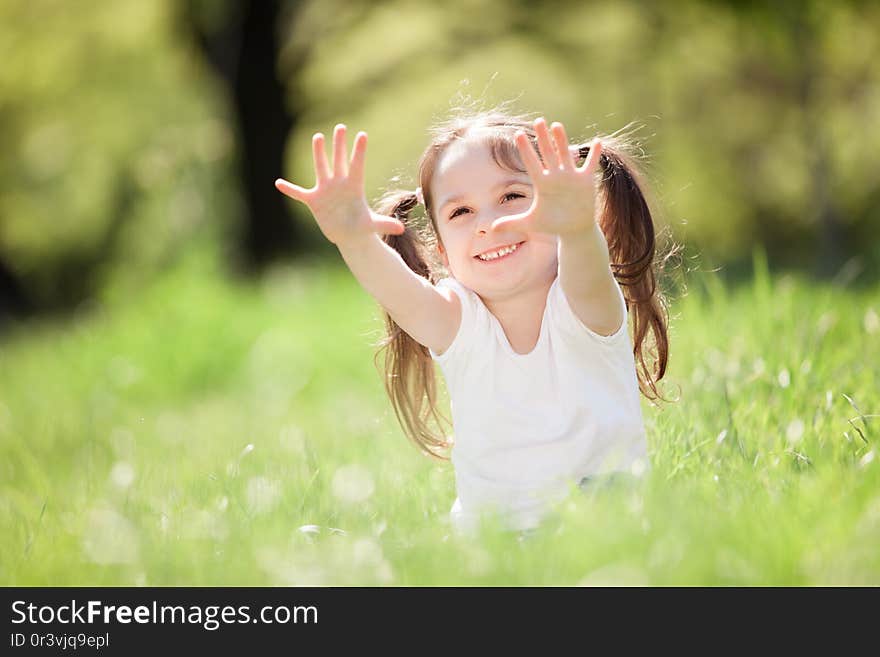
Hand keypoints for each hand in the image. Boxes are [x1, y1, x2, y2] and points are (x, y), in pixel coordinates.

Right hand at [275, 124, 405, 245]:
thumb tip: (401, 230)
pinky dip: (290, 189)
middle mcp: (339, 184)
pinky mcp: (314, 200)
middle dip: (339, 145)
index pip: (357, 166)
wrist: (348, 235)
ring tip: (318, 137)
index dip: (359, 152)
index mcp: (354, 187)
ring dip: (319, 153)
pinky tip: (278, 183)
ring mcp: (325, 190)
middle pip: (339, 160)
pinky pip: (299, 193)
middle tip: (341, 127)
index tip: (363, 135)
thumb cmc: (361, 228)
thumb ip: (384, 224)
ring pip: (321, 167)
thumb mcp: (372, 226)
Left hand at [491, 117, 602, 236]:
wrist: (572, 229)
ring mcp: (570, 176)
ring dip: (562, 140)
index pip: (532, 163)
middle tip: (538, 121)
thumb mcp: (531, 223)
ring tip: (557, 125)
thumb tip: (491, 228)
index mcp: (542, 183)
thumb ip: (511, 223)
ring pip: (565, 154)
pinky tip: (596, 142)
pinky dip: (594, 154)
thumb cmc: (551, 224)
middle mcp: (555, 176)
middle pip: (547, 153)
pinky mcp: (585, 181)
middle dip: (543, 138)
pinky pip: (590, 165)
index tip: (517, 135)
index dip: (525, 150)